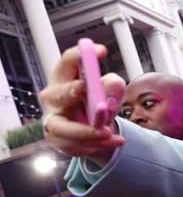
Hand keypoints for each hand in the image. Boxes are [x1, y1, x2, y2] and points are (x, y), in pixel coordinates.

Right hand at [38, 44, 125, 163]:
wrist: (95, 132)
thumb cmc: (98, 105)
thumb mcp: (110, 93)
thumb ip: (113, 87)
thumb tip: (112, 85)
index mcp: (64, 78)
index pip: (68, 62)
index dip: (81, 55)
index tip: (101, 51)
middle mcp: (53, 97)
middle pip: (59, 94)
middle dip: (70, 91)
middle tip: (83, 89)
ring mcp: (52, 120)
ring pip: (63, 128)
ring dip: (87, 131)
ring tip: (110, 132)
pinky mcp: (57, 140)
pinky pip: (75, 145)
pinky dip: (98, 145)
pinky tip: (115, 141)